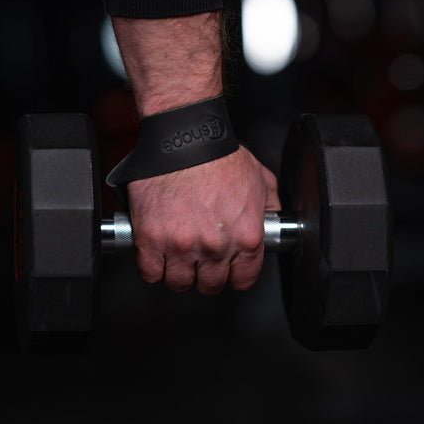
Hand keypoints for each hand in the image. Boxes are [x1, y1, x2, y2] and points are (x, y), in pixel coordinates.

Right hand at [127, 146, 279, 294]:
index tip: (226, 270)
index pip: (243, 279)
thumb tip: (273, 221)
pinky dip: (152, 267)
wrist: (183, 138)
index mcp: (245, 236)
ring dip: (177, 273)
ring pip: (178, 283)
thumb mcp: (260, 178)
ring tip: (176, 258)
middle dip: (205, 275)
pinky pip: (150, 273)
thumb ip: (270, 206)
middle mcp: (216, 246)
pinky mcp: (151, 239)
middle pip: (210, 285)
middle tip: (199, 260)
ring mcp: (181, 245)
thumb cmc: (217, 154)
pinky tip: (156, 255)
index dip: (234, 276)